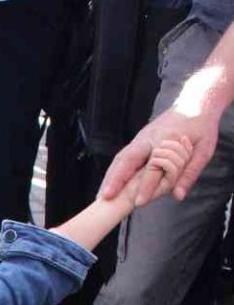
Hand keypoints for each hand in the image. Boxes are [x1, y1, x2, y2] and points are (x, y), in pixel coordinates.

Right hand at [100, 107, 218, 203]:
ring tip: (101, 195)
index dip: (145, 186)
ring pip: (121, 158)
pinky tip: (108, 185)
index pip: (153, 167)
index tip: (138, 203)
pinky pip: (122, 157)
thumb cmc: (201, 126)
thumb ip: (189, 173)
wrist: (195, 101)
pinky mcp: (137, 141)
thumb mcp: (203, 150)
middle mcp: (148, 137)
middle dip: (115, 179)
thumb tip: (178, 195)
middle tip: (105, 197)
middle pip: (127, 159)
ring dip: (110, 176)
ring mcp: (140, 138)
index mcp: (165, 139)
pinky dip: (113, 171)